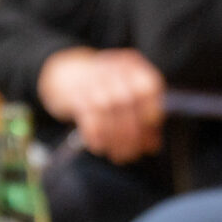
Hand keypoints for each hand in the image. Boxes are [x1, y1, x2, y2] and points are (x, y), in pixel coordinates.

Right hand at [39, 47, 166, 163]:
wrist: (69, 74)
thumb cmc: (107, 91)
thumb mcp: (128, 97)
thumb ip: (142, 120)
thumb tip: (152, 146)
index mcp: (133, 66)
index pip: (148, 87)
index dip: (151, 113)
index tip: (150, 135)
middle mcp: (114, 68)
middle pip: (126, 99)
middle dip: (130, 133)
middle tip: (131, 154)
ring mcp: (92, 78)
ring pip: (106, 108)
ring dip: (113, 137)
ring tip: (118, 155)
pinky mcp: (74, 92)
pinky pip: (87, 114)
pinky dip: (95, 134)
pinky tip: (99, 146)